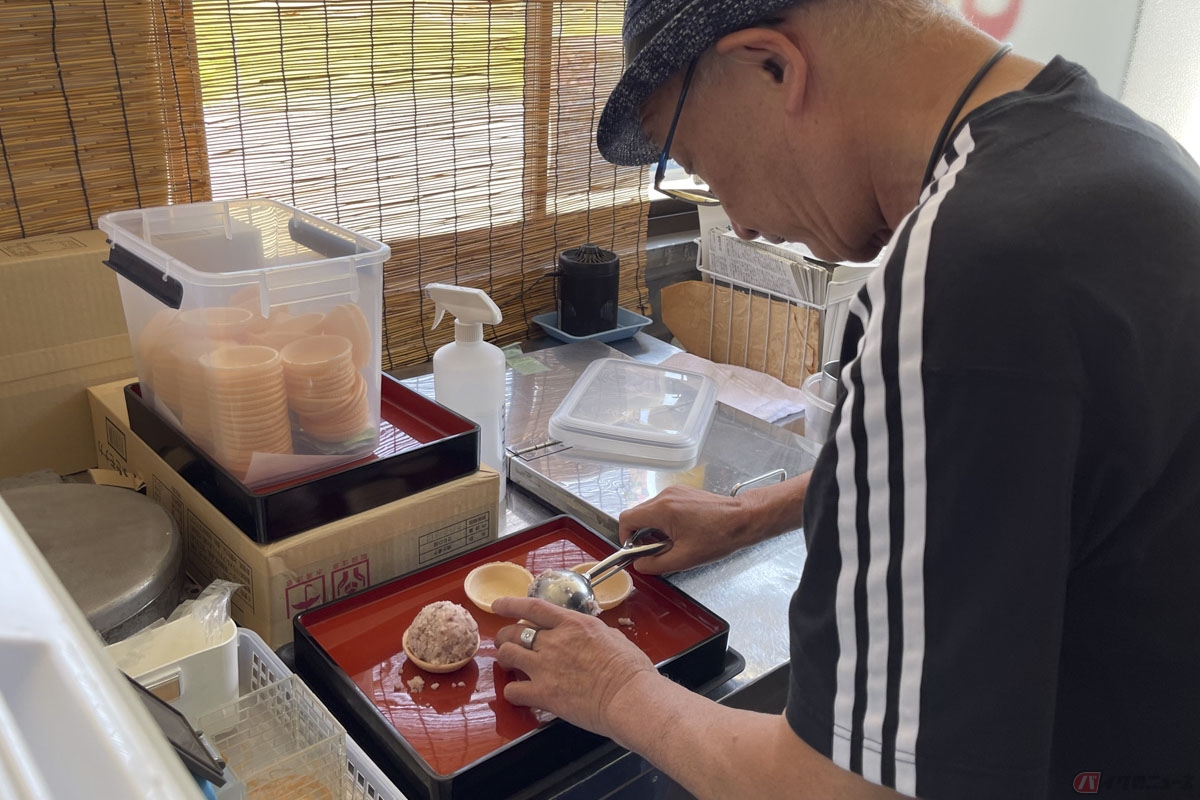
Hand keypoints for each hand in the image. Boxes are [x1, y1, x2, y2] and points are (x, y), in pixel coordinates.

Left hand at [492, 596, 657, 738]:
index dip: (511, 604)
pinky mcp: (543, 694)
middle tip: (504, 643)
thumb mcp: (611, 636)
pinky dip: (512, 692)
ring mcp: (545, 667)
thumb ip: (590, 633)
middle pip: (513, 632)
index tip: (498, 605)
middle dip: (503, 636)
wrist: (629, 696)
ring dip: (504, 659)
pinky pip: (513, 691)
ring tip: (507, 664)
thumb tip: (586, 635)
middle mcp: (553, 641)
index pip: (532, 607)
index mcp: (572, 624)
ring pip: (507, 655)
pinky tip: (518, 694)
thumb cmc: (630, 668)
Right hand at [618, 473, 811, 573]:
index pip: (626, 519)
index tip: (637, 551)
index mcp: (662, 510)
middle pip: (638, 515)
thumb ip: (655, 564)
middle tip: (658, 550)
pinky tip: (682, 533)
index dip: (625, 537)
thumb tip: (639, 564)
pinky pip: (664, 507)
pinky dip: (665, 521)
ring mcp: (675, 491)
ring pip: (651, 511)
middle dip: (642, 535)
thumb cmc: (717, 537)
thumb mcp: (683, 558)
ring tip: (673, 543)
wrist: (743, 519)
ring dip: (655, 529)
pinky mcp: (684, 492)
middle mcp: (665, 496)